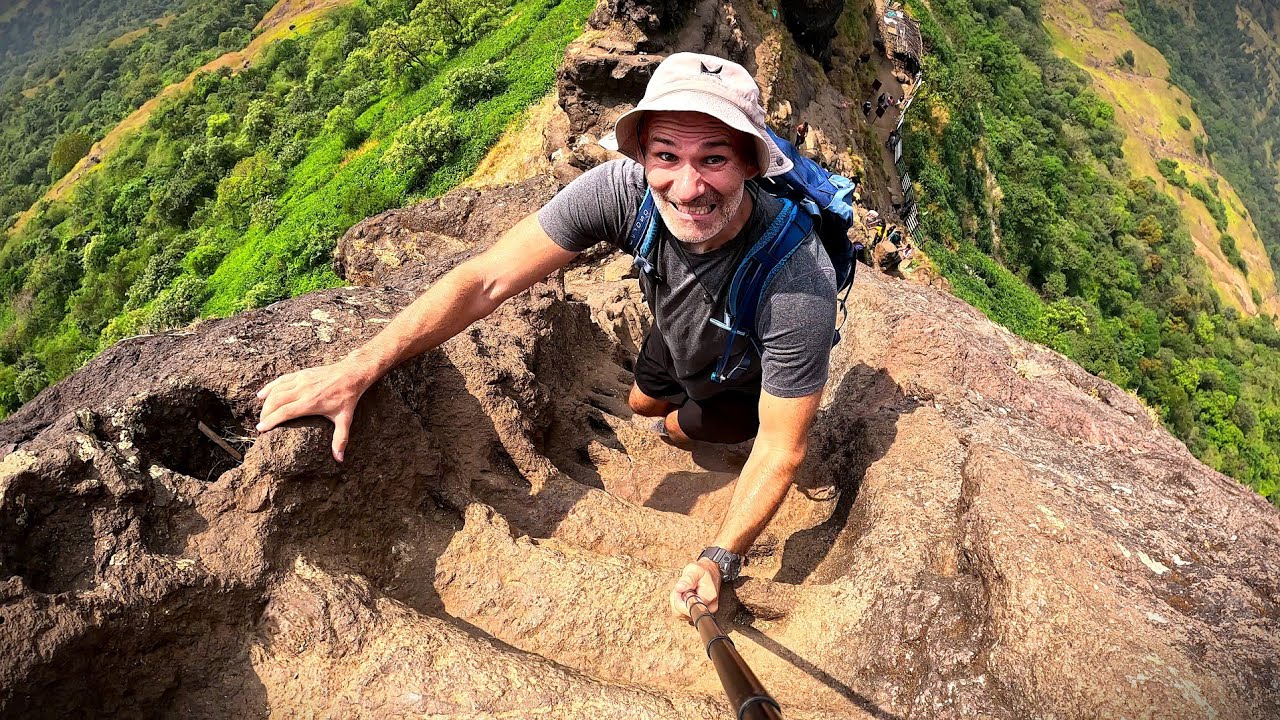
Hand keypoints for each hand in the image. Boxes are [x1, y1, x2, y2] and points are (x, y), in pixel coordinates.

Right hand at [256, 359, 372, 461]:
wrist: (351, 374)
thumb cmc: (348, 397)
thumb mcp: (345, 419)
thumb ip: (340, 439)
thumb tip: (339, 459)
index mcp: (310, 403)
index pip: (284, 412)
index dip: (270, 421)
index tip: (260, 429)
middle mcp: (302, 390)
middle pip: (275, 401)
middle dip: (265, 414)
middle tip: (261, 425)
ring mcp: (301, 380)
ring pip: (276, 390)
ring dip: (266, 402)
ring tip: (262, 414)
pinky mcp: (301, 374)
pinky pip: (281, 380)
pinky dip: (269, 388)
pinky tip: (261, 395)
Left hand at [670, 559, 720, 620]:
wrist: (711, 572)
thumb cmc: (703, 570)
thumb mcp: (694, 570)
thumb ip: (687, 579)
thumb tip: (679, 588)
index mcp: (707, 598)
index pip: (687, 609)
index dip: (679, 600)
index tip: (680, 589)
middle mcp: (708, 608)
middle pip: (683, 613)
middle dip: (677, 600)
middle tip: (682, 588)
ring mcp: (704, 611)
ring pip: (682, 614)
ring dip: (678, 601)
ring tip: (684, 590)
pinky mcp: (700, 611)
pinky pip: (684, 613)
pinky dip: (681, 604)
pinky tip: (684, 595)